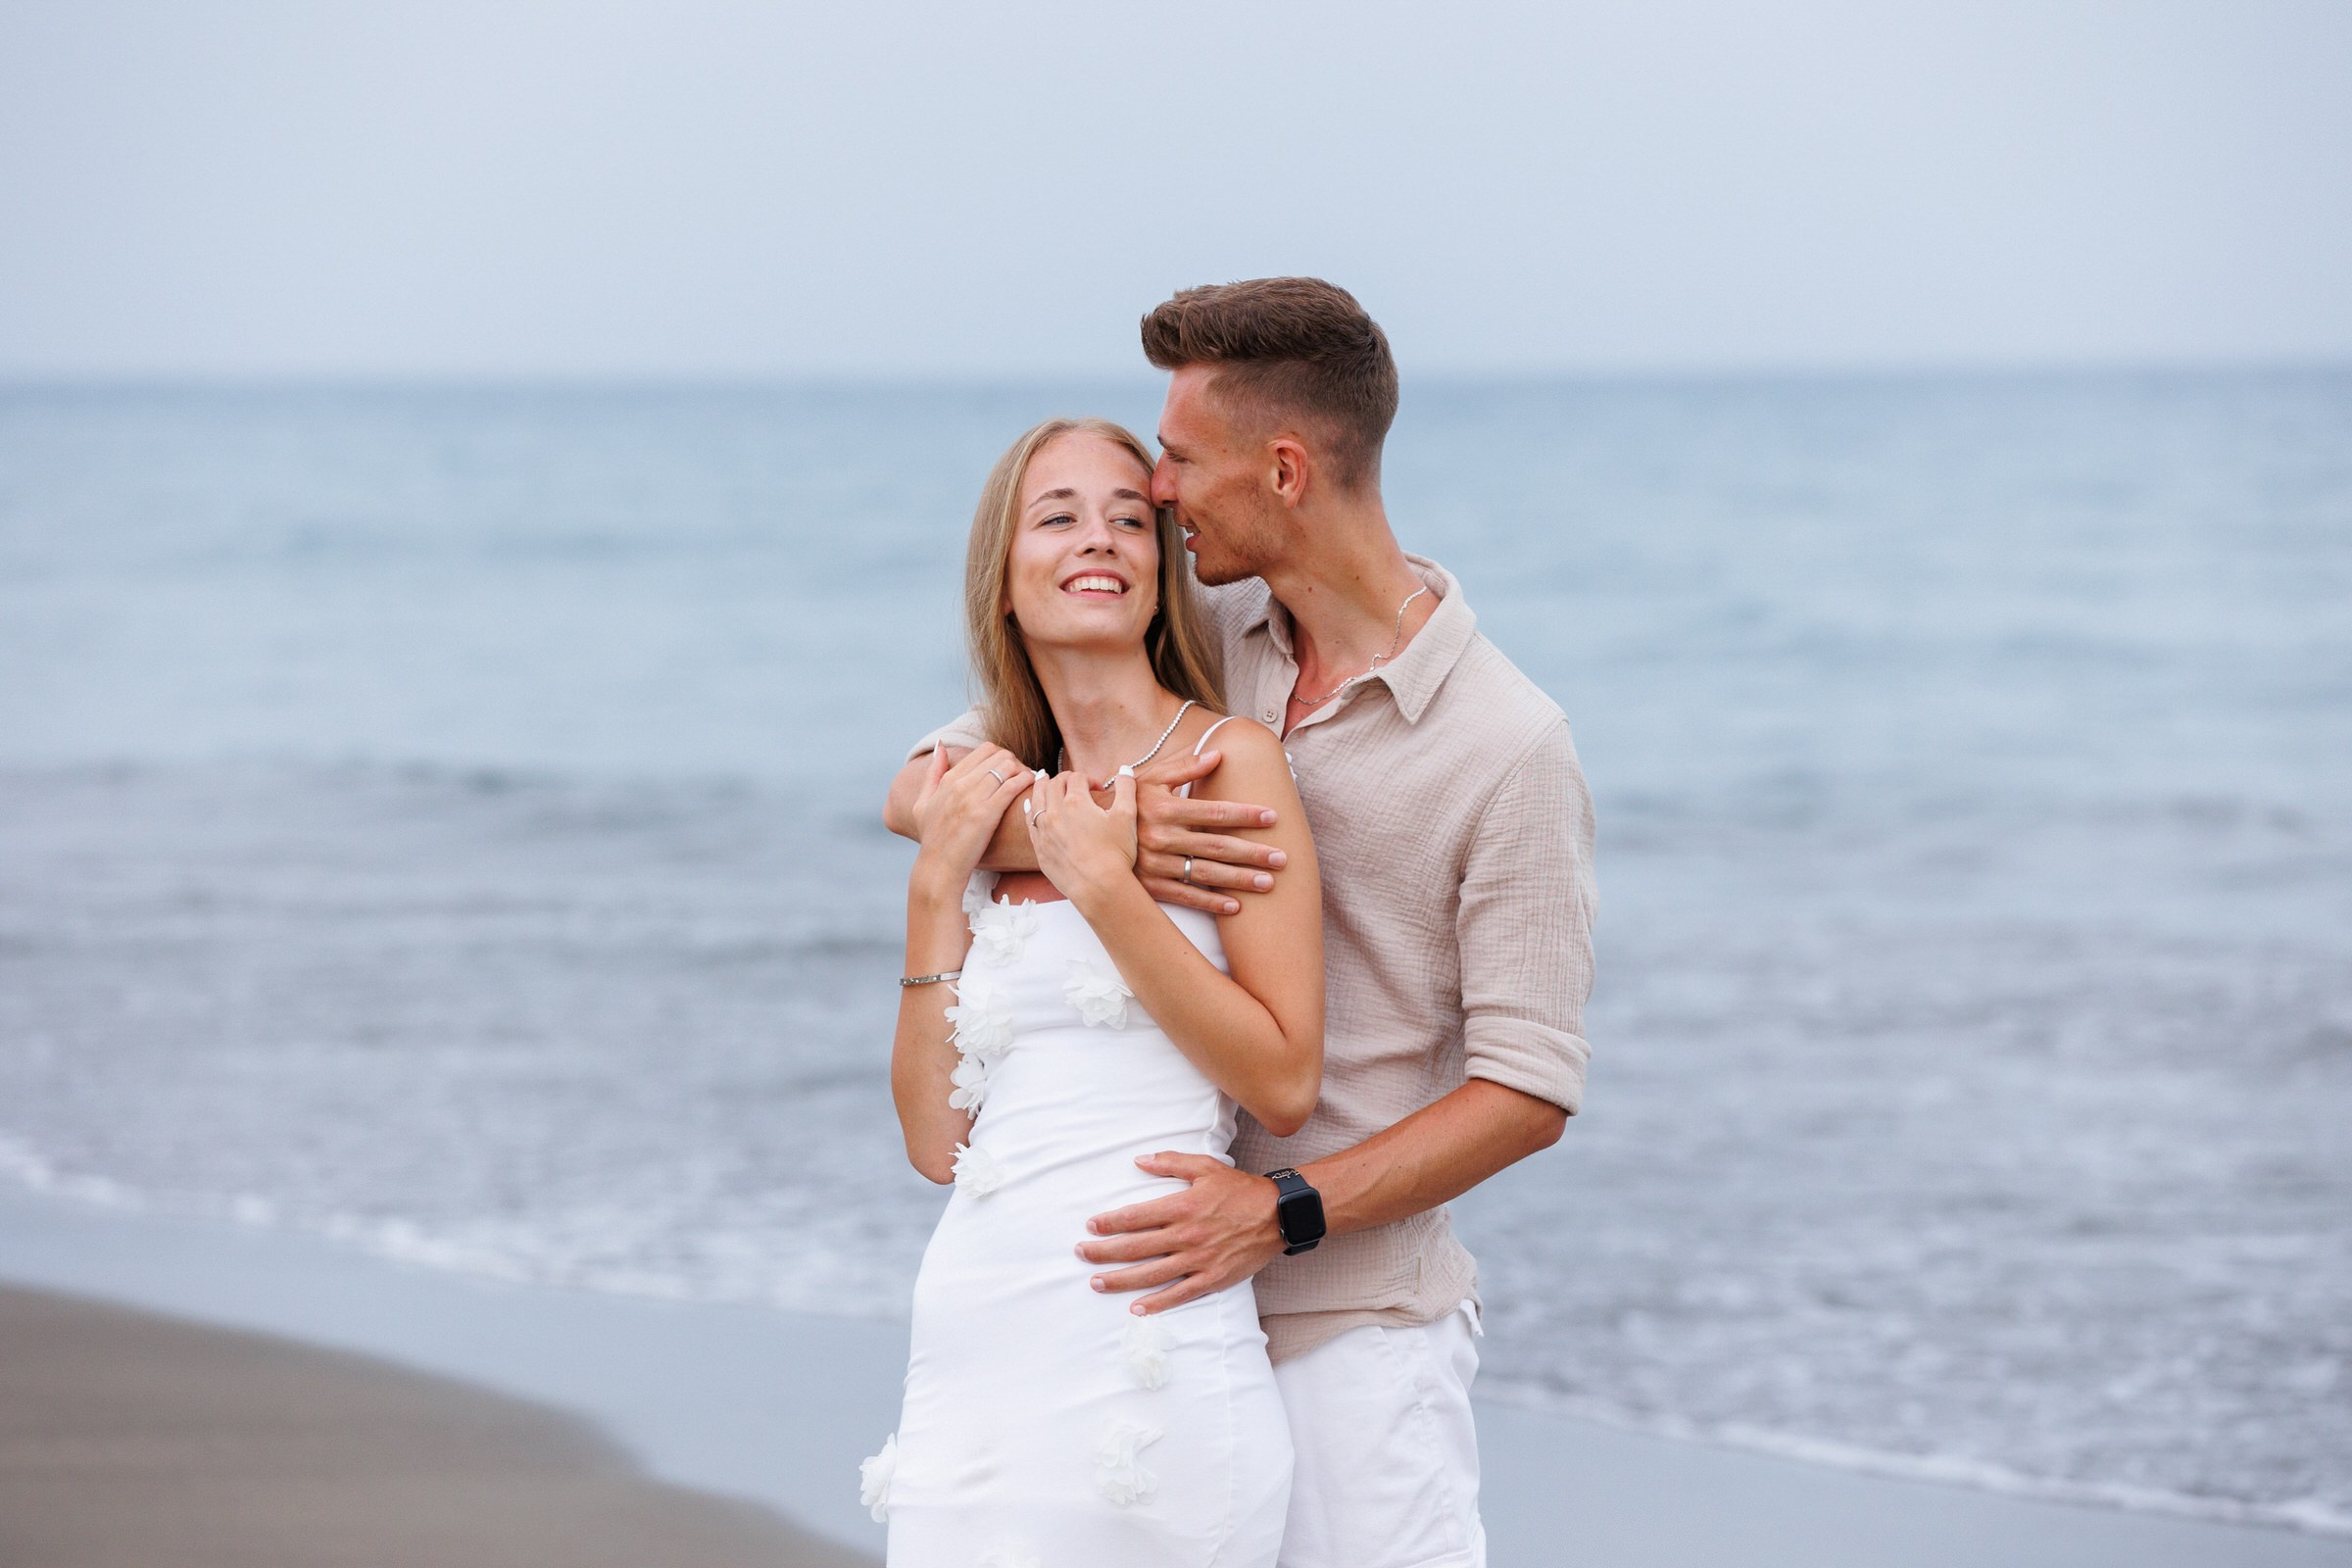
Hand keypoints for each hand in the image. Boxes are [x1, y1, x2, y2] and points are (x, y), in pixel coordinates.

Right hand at [910, 743, 1033, 891]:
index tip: (1009, 770)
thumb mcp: (923, 803)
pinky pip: (1012, 786)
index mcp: (949, 779)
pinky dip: (1025, 782)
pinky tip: (1030, 787)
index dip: (1002, 757)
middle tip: (1022, 776)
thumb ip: (933, 772)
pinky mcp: (986, 814)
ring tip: (1028, 783)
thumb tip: (940, 747)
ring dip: (1023, 771)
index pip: (984, 750)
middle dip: (1015, 762)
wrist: (939, 868)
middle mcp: (960, 784)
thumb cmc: (933, 838)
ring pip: (1007, 766)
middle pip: (999, 755)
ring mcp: (972, 798)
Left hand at [1024, 768, 1135, 902]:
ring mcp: (1044, 831)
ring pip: (1036, 799)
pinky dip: (1030, 808)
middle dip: (1064, 778)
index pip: (1076, 778)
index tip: (1097, 788)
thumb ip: (1126, 789)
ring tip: (1043, 779)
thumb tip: (1125, 769)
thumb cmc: (1115, 853)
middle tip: (1072, 782)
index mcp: (1076, 802)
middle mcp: (1055, 813)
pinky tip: (1031, 805)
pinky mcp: (1039, 847)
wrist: (1099, 887)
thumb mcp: (1127, 816)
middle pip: (1053, 784)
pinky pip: (1029, 821)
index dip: (1088, 778)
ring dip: (1041, 787)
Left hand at [1076, 1154, 1284, 1314]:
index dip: (1109, 1222)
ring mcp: (1198, 1261)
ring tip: (1097, 1282)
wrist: (1278, 1215)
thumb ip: (1170, 1162)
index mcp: (1182, 1207)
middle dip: (1104, 1252)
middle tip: (1082, 1254)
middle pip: (1135, 1248)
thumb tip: (1139, 1161)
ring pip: (1151, 1274)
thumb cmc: (1240, 1189)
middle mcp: (1186, 1236)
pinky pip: (1179, 1295)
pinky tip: (1136, 1309)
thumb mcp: (1205, 1167)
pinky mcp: (1212, 1279)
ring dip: (1120, 1280)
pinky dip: (1157, 1304)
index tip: (1090, 1225)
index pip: (1135, 1217)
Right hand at [1132, 750, 1285, 915]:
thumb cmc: (1126, 802)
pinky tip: (1237, 906)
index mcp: (1164, 808)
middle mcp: (1160, 837)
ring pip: (1205, 874)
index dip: (1245, 814)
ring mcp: (1155, 864)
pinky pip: (1185, 896)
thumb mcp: (1150, 779)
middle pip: (1216, 846)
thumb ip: (1185, 766)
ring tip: (1269, 883)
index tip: (1273, 817)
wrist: (1085, 835)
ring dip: (1239, 880)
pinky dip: (1211, 903)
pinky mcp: (1149, 886)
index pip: (1213, 811)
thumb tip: (1219, 754)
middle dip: (1252, 853)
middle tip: (1283, 858)